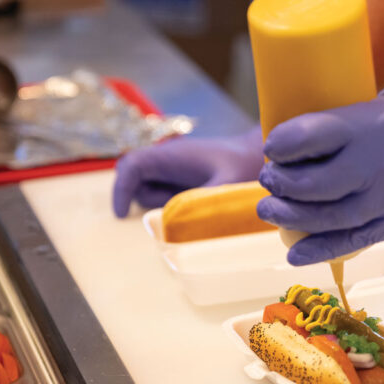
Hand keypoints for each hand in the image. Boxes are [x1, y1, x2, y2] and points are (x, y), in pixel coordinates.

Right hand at [112, 127, 263, 215]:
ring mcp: (174, 171)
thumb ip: (203, 205)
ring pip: (148, 191)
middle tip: (164, 216)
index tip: (121, 215)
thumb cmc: (246, 166)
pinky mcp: (182, 183)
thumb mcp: (227, 187)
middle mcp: (168, 161)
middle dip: (141, 200)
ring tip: (192, 210)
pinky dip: (171, 209)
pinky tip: (195, 211)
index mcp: (172, 155)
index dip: (121, 189)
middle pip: (134, 179)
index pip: (132, 166)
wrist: (262, 156)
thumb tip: (181, 229)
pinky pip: (164, 197)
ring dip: (160, 207)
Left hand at [256, 72, 383, 264]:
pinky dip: (319, 249)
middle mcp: (379, 165)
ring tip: (271, 211)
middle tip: (270, 179)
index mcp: (376, 123)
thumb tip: (329, 129)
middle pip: (311, 185)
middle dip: (281, 185)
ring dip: (291, 218)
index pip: (310, 136)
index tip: (272, 144)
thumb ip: (364, 113)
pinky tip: (294, 251)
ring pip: (327, 219)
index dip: (282, 144)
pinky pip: (355, 241)